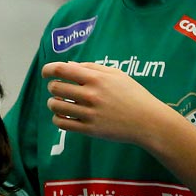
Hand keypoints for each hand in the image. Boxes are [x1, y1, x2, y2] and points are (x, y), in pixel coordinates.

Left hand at [42, 60, 177, 147]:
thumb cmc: (133, 95)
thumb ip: (91, 67)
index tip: (46, 73)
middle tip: (60, 89)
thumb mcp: (117, 75)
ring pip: (55, 106)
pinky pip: (61, 123)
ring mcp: (89, 114)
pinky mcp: (89, 130)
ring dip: (54, 103)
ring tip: (61, 102)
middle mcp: (91, 95)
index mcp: (97, 79)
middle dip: (53, 86)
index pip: (62, 70)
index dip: (48, 69)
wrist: (149, 121)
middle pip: (55, 88)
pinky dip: (58, 118)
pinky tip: (64, 115)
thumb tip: (67, 65)